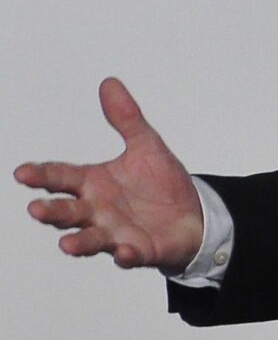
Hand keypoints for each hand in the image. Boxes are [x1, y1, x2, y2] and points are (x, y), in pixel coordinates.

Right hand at [15, 77, 202, 272]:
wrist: (193, 214)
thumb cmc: (161, 184)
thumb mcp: (146, 145)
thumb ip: (126, 118)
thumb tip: (109, 83)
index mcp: (94, 184)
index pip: (62, 177)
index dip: (42, 175)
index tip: (22, 172)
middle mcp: (98, 211)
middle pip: (69, 212)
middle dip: (52, 212)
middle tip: (36, 208)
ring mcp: (116, 233)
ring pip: (91, 240)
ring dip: (79, 242)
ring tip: (66, 244)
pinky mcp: (140, 251)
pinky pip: (130, 256)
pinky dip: (125, 255)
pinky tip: (123, 252)